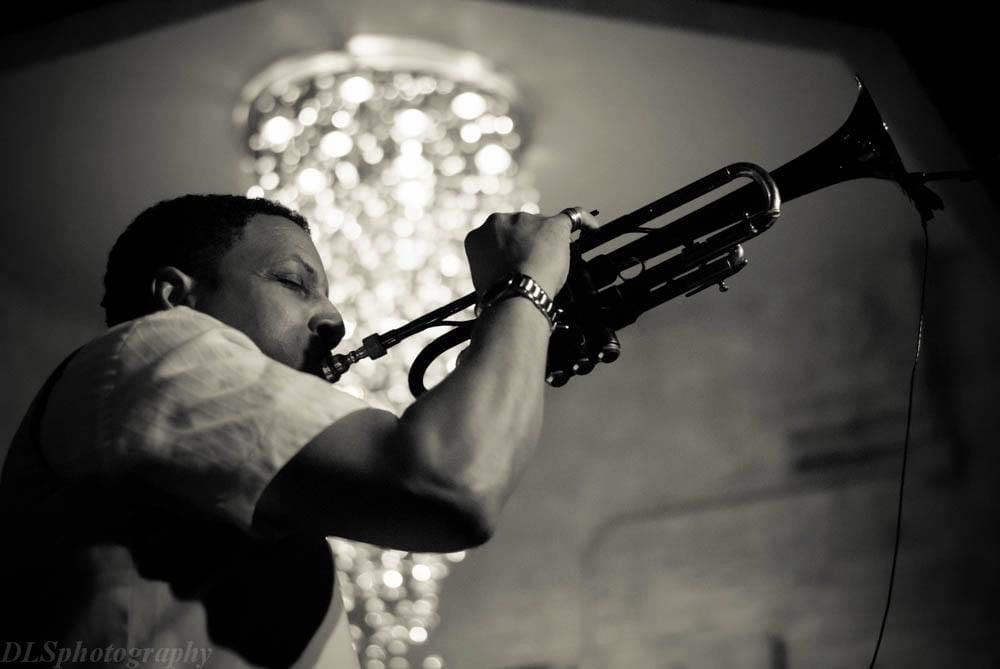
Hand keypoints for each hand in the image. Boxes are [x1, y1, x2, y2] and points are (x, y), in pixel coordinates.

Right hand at [464, 208, 599, 297]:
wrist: (515, 294)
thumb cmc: (501, 294)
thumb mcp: (486, 279)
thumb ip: (496, 266)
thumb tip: (505, 273)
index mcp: (478, 235)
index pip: (497, 237)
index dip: (507, 251)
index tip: (512, 265)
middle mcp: (499, 221)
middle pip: (519, 228)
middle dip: (526, 244)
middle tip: (532, 268)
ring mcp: (526, 220)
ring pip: (541, 226)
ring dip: (547, 241)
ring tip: (551, 265)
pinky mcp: (553, 224)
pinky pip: (573, 216)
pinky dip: (585, 222)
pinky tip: (593, 228)